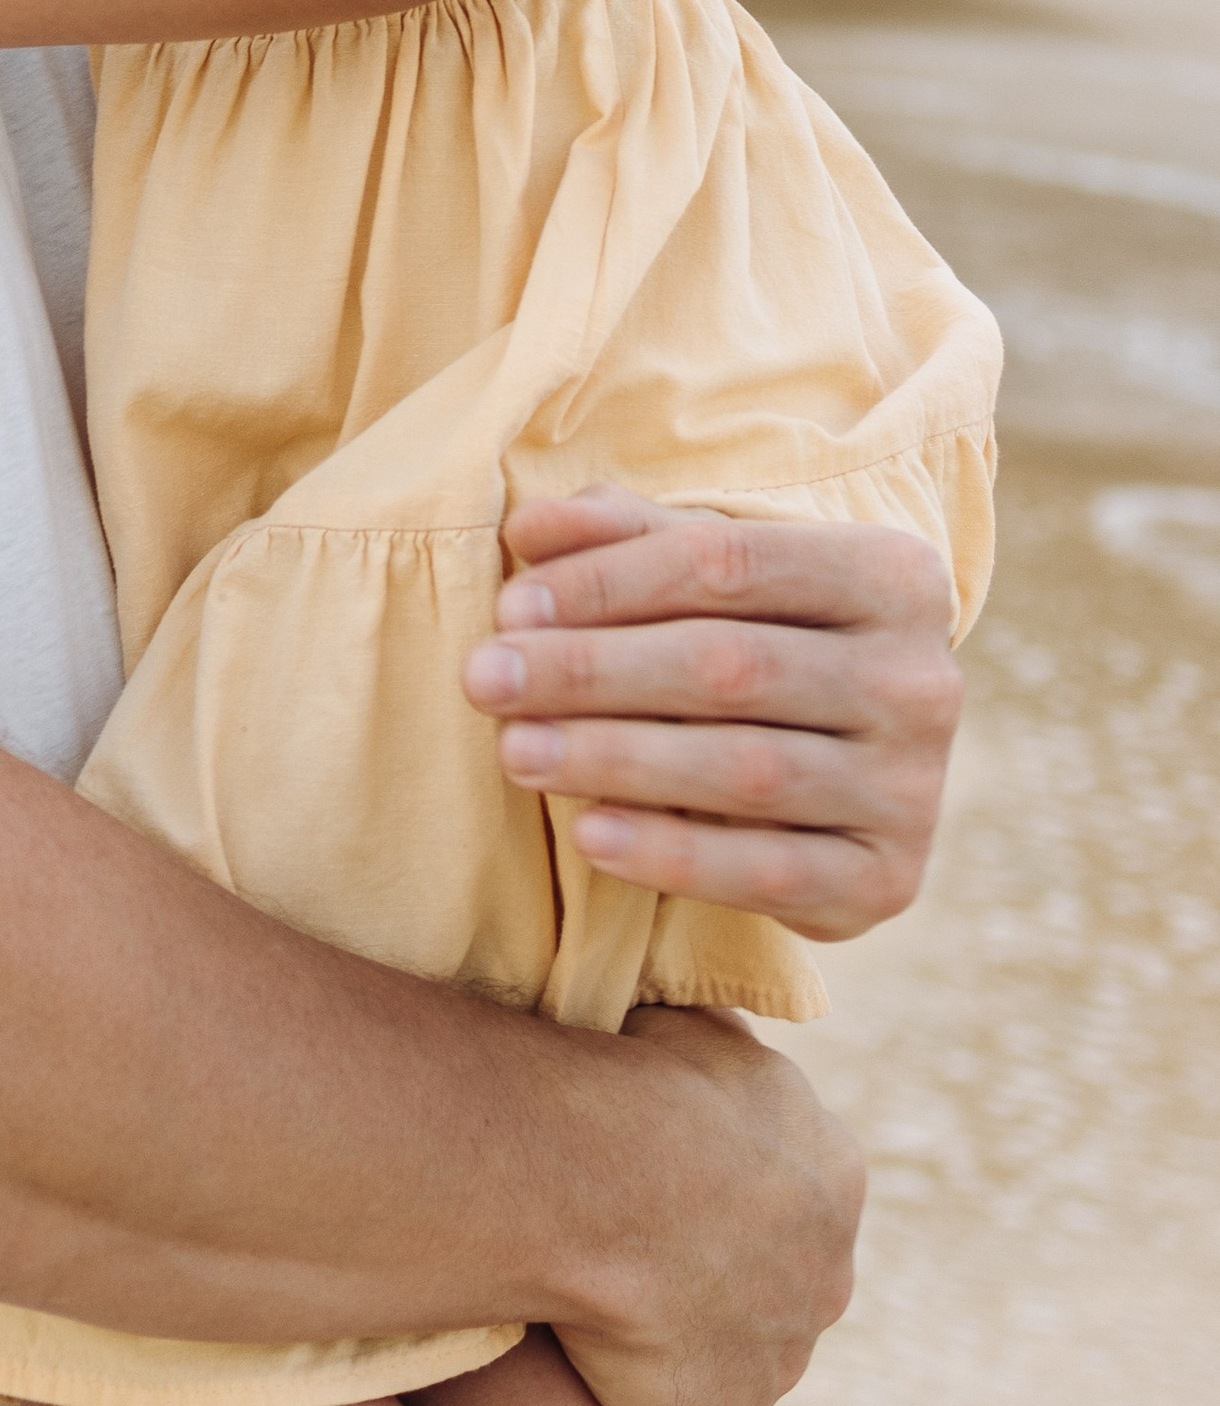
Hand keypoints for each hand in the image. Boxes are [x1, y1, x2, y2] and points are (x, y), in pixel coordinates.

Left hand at [461, 485, 962, 941]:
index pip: (727, 563)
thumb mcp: (707, 573)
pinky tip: (587, 832)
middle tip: (485, 678)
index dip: (608, 582)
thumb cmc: (759, 638)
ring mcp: (914, 789)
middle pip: (729, 666)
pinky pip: (769, 872)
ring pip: (745, 770)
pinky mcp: (888, 881)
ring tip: (512, 750)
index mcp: (891, 575)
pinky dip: (671, 854)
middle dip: (590, 671)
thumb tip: (531, 524)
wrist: (853, 762)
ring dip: (612, 759)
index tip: (510, 606)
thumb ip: (622, 537)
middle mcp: (922, 680)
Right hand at [555, 1004, 864, 1405]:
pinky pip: (683, 1405)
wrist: (613, 1182)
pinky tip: (587, 1348)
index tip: (662, 1169)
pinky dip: (642, 1385)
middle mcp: (829, 1276)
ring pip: (732, 1345)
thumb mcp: (698, 1029)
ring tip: (600, 1295)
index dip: (721, 1176)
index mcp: (836, 1173)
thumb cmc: (643, 1083)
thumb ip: (724, 1050)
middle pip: (775, 1275)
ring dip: (683, 1329)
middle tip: (632, 1238)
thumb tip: (718, 1045)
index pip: (785, 1183)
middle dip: (719, 1263)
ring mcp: (783, 1358)